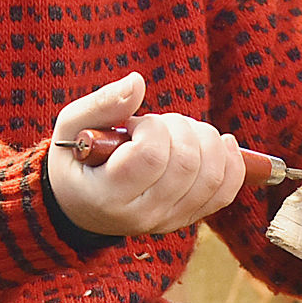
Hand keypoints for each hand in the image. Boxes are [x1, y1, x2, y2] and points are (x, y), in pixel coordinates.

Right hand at [46, 72, 242, 239]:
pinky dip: (231, 161)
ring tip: (178, 134)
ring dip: (204, 139)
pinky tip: (220, 142)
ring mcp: (169, 220)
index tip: (134, 124)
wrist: (79, 205)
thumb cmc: (75, 161)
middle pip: (188, 164)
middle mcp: (143, 215)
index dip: (151, 128)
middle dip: (179, 128)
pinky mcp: (188, 216)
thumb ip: (101, 105)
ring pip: (212, 175)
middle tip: (156, 126)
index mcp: (108, 196)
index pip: (152, 157)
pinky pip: (225, 191)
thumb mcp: (70, 129)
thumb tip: (138, 82)